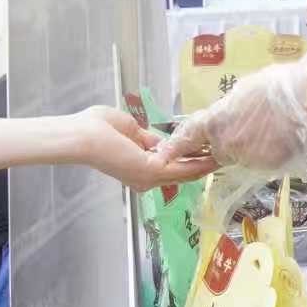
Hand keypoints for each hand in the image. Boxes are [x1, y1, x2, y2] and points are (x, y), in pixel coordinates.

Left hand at [73, 106, 216, 189]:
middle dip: (202, 163)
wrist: (82, 136)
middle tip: (222, 154)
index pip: (169, 165)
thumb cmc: (97, 128)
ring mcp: (149, 176)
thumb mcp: (130, 130)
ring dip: (205, 164)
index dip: (188, 158)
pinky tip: (213, 157)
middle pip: (181, 173)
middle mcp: (145, 178)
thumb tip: (160, 141)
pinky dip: (199, 163)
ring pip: (185, 172)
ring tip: (224, 155)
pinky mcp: (152, 171)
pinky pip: (182, 168)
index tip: (205, 149)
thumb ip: (147, 139)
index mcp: (138, 168)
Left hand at [155, 57, 306, 172]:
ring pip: (240, 157)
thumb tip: (225, 116)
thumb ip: (227, 109)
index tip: (161, 157)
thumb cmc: (277, 87)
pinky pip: (260, 162)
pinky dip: (267, 153)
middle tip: (248, 126)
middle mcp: (226, 145)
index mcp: (215, 122)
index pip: (186, 138)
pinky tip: (281, 136)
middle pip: (217, 151)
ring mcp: (246, 159)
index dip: (173, 148)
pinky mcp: (266, 168)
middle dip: (225, 143)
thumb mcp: (243, 90)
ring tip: (271, 128)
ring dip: (248, 148)